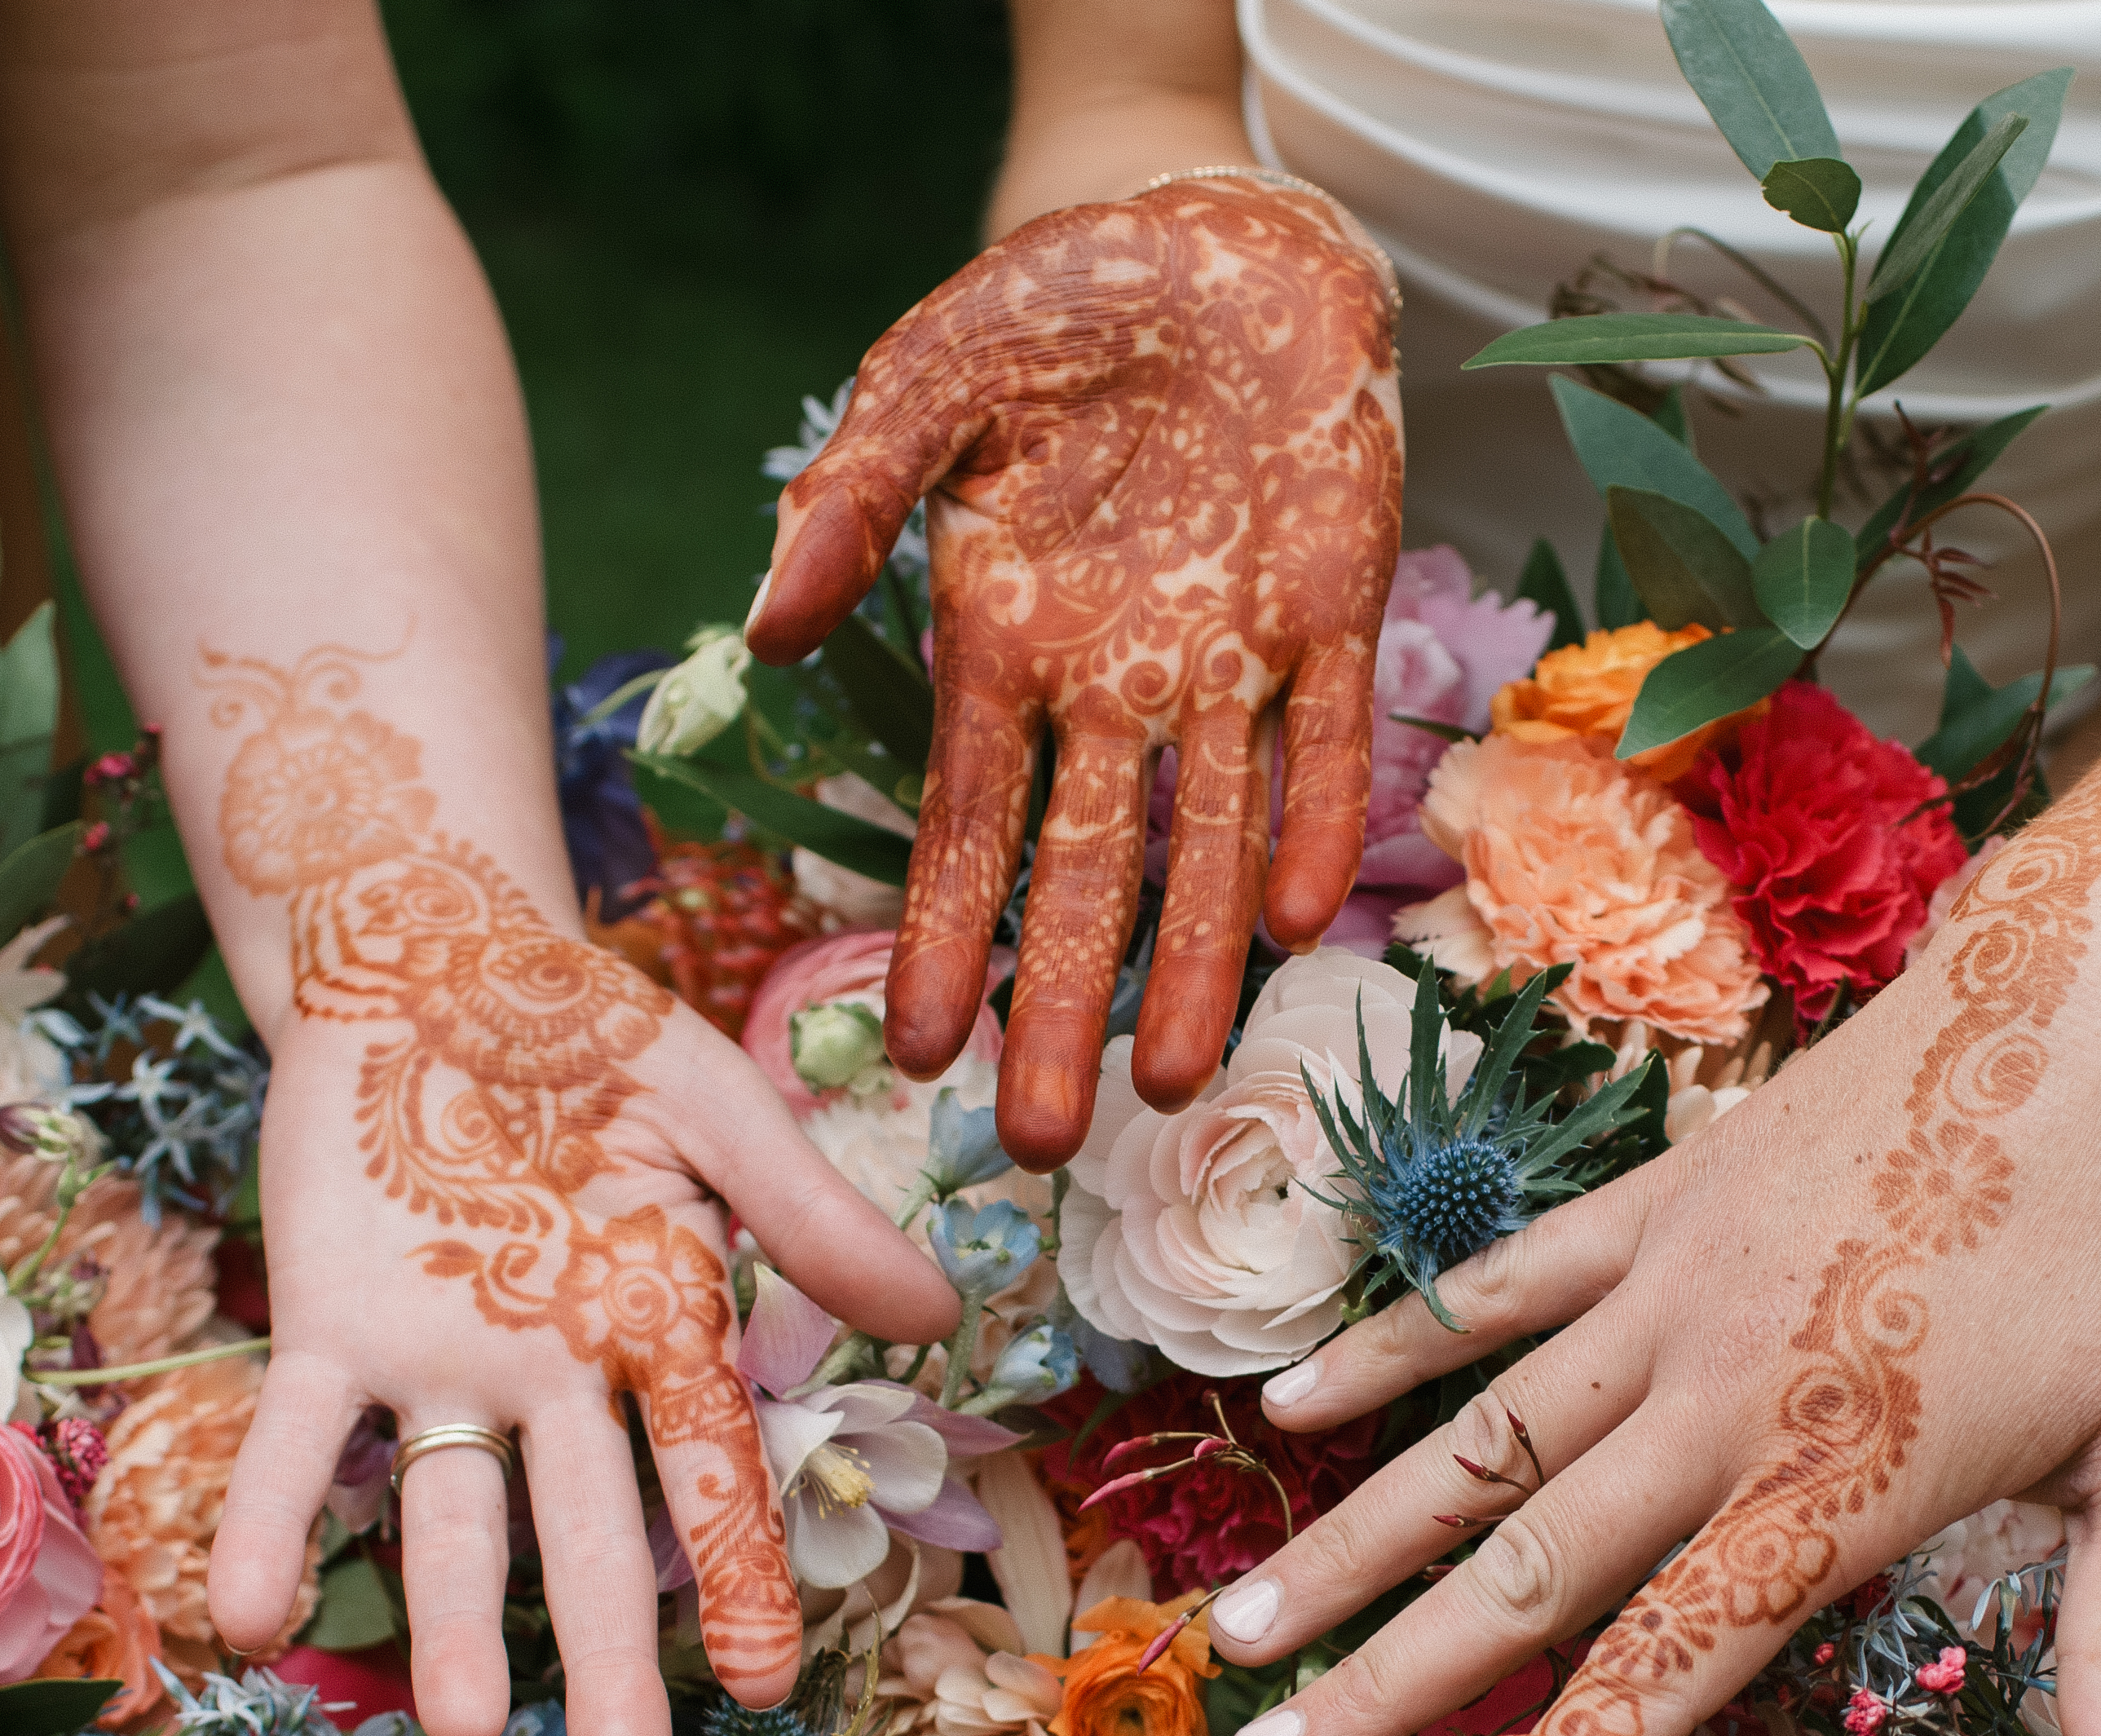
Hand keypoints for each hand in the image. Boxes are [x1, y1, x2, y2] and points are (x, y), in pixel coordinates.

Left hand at [194, 644, 958, 1735]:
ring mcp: (437, 1365)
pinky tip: (249, 1620)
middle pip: (585, 1538)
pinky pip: (297, 1443)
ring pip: (450, 1515)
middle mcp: (548, 1380)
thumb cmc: (583, 1033)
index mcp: (653, 1330)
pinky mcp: (325, 1328)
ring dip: (449, 1622)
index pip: (708, 1477)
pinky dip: (269, 1524)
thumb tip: (939, 1318)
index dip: (738, 1576)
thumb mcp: (716, 1106)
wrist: (421, 958)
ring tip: (456, 1728)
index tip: (765, 1682)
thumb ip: (812, 1214)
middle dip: (601, 1660)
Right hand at [743, 174, 1401, 1166]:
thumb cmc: (1044, 305)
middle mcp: (1114, 679)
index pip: (966, 823)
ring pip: (1210, 837)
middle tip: (1042, 1140)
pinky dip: (1316, 817)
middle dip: (1062, 1005)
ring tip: (1172, 1084)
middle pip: (1083, 871)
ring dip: (1193, 960)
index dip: (945, 935)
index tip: (914, 1049)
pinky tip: (1300, 921)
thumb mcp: (921, 383)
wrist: (1204, 231)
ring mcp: (1228, 653)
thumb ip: (847, 501)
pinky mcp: (1333, 604)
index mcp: (1006, 643)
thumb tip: (767, 628)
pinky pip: (1326, 735)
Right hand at [1204, 782, 2100, 1735]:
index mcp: (1847, 1475)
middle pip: (1530, 1573)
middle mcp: (1727, 1395)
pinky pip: (1500, 1291)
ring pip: (1477, 1444)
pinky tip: (1285, 1405)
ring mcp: (1674, 1289)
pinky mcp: (1662, 1201)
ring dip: (1351, 1544)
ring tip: (1239, 1632)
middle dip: (1394, 1685)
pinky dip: (1392, 1349)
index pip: (1676, 1654)